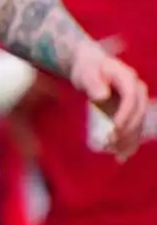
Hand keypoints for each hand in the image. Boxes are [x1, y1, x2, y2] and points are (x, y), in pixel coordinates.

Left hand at [71, 41, 148, 159]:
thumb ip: (92, 83)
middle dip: (126, 130)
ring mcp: (137, 102)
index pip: (131, 99)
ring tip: (115, 154)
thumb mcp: (86, 73)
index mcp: (127, 78)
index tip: (114, 129)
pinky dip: (129, 143)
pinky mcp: (131, 112)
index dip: (125, 115)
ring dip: (128, 140)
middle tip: (110, 144)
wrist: (91, 67)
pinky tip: (121, 157)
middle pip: (138, 113)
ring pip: (138, 124)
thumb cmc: (86, 69)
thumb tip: (101, 97)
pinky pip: (134, 129)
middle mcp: (137, 90)